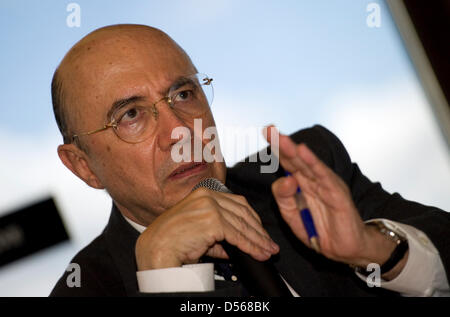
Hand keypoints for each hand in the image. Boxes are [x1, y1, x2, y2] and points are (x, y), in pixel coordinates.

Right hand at [135, 188, 279, 270]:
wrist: (156, 249)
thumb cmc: (171, 241)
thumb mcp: (198, 232)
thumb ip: (217, 236)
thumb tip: (234, 246)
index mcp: (203, 193)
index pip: (237, 203)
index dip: (252, 219)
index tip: (261, 232)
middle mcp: (207, 196)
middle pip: (243, 212)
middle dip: (258, 230)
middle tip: (269, 244)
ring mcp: (210, 206)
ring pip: (242, 224)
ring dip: (258, 240)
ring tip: (268, 251)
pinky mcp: (212, 220)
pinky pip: (237, 235)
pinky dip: (250, 246)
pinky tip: (258, 253)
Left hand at [264, 126, 398, 269]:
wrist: (344, 249)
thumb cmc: (320, 231)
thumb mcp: (292, 216)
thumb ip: (284, 198)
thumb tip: (284, 179)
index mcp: (301, 184)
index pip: (287, 163)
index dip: (276, 149)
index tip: (266, 133)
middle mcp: (313, 180)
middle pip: (295, 159)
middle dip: (281, 144)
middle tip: (269, 129)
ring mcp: (326, 184)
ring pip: (307, 163)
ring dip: (294, 150)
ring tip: (281, 138)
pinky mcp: (337, 193)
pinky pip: (323, 176)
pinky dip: (314, 163)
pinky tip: (303, 152)